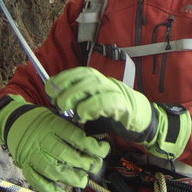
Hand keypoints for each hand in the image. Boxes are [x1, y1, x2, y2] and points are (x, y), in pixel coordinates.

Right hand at [0, 95, 108, 191]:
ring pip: (53, 170)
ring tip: (82, 180)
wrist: (14, 120)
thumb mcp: (57, 116)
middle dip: (84, 164)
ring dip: (70, 178)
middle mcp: (42, 140)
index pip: (75, 137)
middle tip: (93, 167)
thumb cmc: (41, 119)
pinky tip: (60, 191)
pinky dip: (48, 188)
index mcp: (53, 125)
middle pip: (65, 155)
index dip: (92, 146)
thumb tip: (93, 143)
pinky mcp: (25, 165)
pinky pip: (36, 180)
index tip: (103, 150)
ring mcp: (32, 154)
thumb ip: (72, 128)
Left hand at [46, 67, 191, 158]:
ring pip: (95, 85)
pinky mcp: (123, 105)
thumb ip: (78, 102)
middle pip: (86, 76)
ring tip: (67, 108)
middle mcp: (106, 82)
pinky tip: (83, 115)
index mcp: (98, 81)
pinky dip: (92, 107)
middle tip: (57, 102)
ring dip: (77, 96)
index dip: (63, 78)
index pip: (79, 72)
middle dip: (67, 87)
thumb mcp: (92, 104)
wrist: (141, 120)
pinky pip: (106, 101)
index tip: (50, 88)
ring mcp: (116, 92)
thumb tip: (56, 101)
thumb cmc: (113, 113)